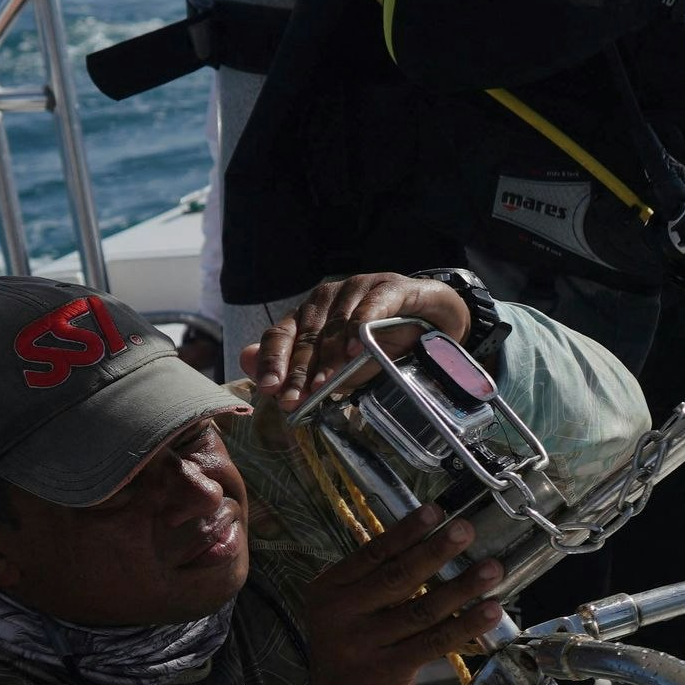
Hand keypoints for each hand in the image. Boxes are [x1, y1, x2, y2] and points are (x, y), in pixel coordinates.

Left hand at [243, 272, 471, 410]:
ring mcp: (359, 287)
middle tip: (295, 399)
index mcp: (310, 315)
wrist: (439, 324)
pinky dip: (363, 327)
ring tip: (324, 385)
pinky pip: (372, 305)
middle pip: (307, 334)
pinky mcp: (391, 286)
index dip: (273, 361)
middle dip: (299, 370)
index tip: (269, 389)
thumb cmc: (386, 344)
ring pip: (337, 324)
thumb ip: (302, 367)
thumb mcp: (342, 365)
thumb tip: (246, 362)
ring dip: (329, 357)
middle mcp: (329, 297)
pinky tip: (358, 349)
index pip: (281, 334)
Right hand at [297, 505, 506, 684]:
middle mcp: (339, 616)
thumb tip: (434, 542)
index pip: (372, 553)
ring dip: (461, 588)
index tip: (436, 511)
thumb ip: (376, 581)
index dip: (406, 531)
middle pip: (397, 577)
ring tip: (492, 569)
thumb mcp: (347, 612)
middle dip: (436, 551)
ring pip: (421, 610)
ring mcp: (361, 646)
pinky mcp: (386, 672)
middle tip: (466, 531)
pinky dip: (465, 626)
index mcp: (328, 591)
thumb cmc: (354, 650)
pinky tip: (489, 611)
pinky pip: (434, 643)